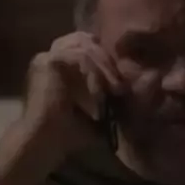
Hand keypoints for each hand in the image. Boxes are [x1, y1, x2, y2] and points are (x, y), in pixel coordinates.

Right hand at [23, 32, 123, 153]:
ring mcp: (47, 56)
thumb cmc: (67, 134)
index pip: (87, 46)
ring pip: (86, 47)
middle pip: (86, 40)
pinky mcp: (47, 62)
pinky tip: (100, 93)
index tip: (123, 81)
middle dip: (108, 60)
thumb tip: (141, 87)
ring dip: (105, 67)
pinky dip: (94, 73)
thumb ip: (111, 96)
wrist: (42, 144)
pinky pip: (80, 57)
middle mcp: (51, 56)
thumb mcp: (97, 111)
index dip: (107, 59)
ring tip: (115, 89)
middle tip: (121, 84)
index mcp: (59, 66)